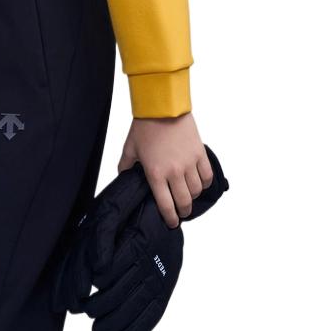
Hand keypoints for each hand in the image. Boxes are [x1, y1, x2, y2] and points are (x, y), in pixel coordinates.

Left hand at [118, 114, 212, 228]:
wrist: (163, 107)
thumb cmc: (145, 127)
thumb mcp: (129, 149)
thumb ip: (126, 167)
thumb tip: (124, 177)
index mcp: (155, 174)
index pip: (165, 205)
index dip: (170, 218)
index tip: (171, 223)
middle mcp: (174, 172)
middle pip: (184, 202)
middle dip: (183, 212)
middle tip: (181, 214)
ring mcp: (189, 163)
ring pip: (196, 191)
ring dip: (193, 198)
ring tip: (188, 198)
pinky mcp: (199, 153)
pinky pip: (207, 176)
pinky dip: (204, 183)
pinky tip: (199, 185)